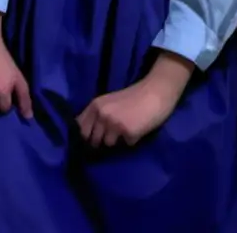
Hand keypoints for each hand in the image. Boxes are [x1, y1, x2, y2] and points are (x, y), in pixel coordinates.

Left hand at [76, 51, 192, 147]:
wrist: (156, 91)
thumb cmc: (134, 97)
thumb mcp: (109, 102)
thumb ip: (97, 115)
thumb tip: (87, 136)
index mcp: (95, 105)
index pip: (80, 129)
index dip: (85, 137)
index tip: (90, 141)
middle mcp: (102, 114)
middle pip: (93, 140)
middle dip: (101, 141)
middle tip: (113, 136)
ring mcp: (114, 124)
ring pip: (109, 144)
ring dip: (117, 141)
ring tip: (127, 129)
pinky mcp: (128, 132)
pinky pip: (126, 145)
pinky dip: (132, 140)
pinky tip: (138, 129)